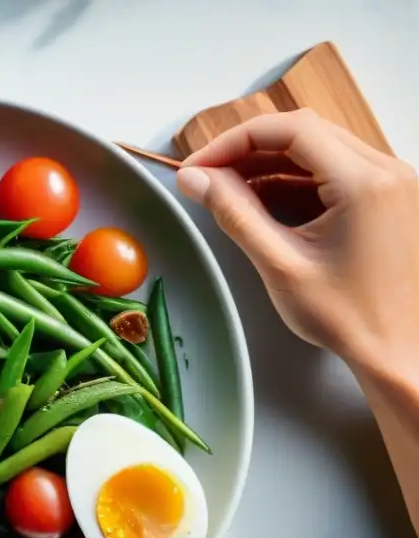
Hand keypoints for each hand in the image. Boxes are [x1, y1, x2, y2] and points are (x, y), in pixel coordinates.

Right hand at [176, 109, 418, 373]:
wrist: (400, 352)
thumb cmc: (349, 318)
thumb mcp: (280, 265)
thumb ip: (235, 214)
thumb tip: (195, 178)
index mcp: (365, 182)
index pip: (291, 129)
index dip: (234, 141)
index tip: (199, 166)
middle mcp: (387, 171)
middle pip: (305, 132)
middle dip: (249, 149)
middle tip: (207, 177)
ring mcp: (393, 183)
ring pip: (318, 150)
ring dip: (269, 164)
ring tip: (228, 193)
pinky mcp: (389, 198)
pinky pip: (334, 172)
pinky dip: (295, 180)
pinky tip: (263, 204)